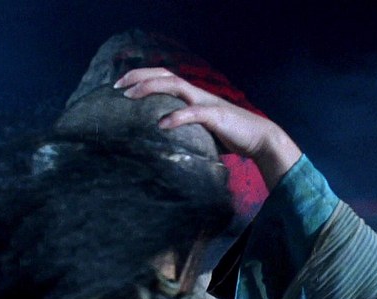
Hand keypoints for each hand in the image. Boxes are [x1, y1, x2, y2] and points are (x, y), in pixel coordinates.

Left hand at [114, 68, 301, 188]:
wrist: (260, 139)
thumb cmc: (230, 137)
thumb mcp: (201, 132)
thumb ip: (184, 131)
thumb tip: (161, 144)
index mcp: (193, 97)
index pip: (164, 78)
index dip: (141, 77)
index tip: (120, 86)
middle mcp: (197, 94)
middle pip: (165, 75)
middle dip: (139, 76)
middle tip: (117, 86)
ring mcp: (206, 103)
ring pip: (175, 85)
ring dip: (150, 87)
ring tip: (130, 96)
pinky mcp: (216, 116)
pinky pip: (193, 113)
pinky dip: (176, 117)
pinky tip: (162, 124)